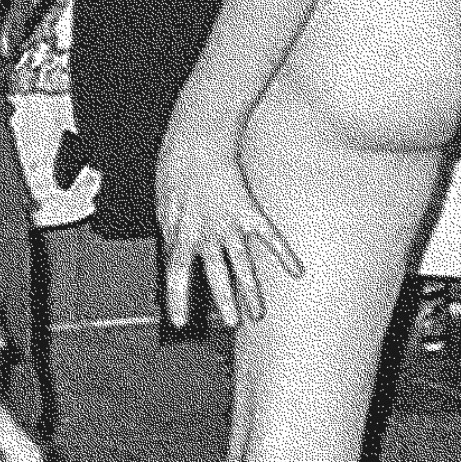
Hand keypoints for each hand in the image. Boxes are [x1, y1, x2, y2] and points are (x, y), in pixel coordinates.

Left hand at [156, 88, 302, 327]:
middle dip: (224, 301)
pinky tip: (297, 272)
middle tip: (231, 324)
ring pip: (242, 263)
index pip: (178, 272)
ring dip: (250, 291)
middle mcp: (206, 231)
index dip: (179, 299)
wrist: (198, 137)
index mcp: (181, 231)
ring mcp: (229, 222)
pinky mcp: (249, 209)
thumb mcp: (163, 206)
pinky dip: (284, 254)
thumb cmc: (176, 170)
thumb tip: (174, 258)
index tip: (180, 322)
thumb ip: (172, 235)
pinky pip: (269, 235)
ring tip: (257, 315)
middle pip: (216, 274)